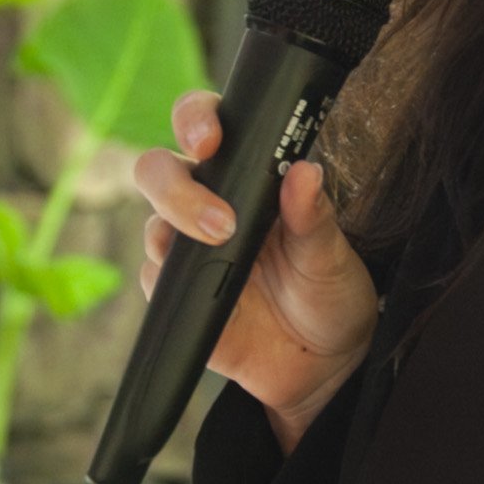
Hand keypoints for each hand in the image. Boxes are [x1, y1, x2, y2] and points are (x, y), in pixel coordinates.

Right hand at [134, 90, 378, 448]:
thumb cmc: (328, 293)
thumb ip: (313, 215)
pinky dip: (171, 282)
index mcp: (246, 179)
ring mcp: (186, 250)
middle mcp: (207, 205)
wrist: (322, 364)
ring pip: (151, 224)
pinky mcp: (176, 295)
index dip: (195, 119)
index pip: (204, 127)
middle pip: (157, 170)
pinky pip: (153, 279)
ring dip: (174, 231)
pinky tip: (209, 294)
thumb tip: (305, 172)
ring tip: (220, 250)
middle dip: (174, 187)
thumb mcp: (331, 254)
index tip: (209, 138)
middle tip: (217, 220)